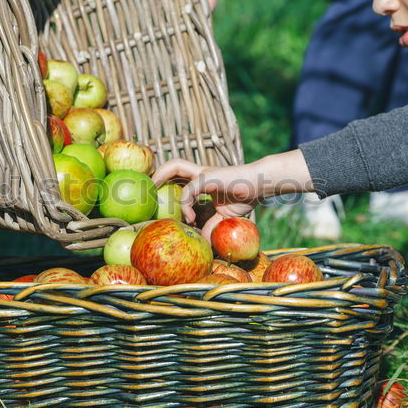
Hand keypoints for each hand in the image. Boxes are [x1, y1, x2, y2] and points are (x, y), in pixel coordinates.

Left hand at [152, 150, 314, 224]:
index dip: (167, 182)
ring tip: (153, 191)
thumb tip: (200, 243)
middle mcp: (201, 174)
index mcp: (203, 181)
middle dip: (157, 172)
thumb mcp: (224, 218)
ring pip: (176, 165)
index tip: (156, 196)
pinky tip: (188, 217)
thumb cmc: (246, 197)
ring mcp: (204, 173)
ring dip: (161, 176)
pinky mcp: (208, 177)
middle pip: (174, 164)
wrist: (261, 185)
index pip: (180, 176)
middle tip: (146, 188)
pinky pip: (189, 189)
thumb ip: (211, 227)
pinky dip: (184, 203)